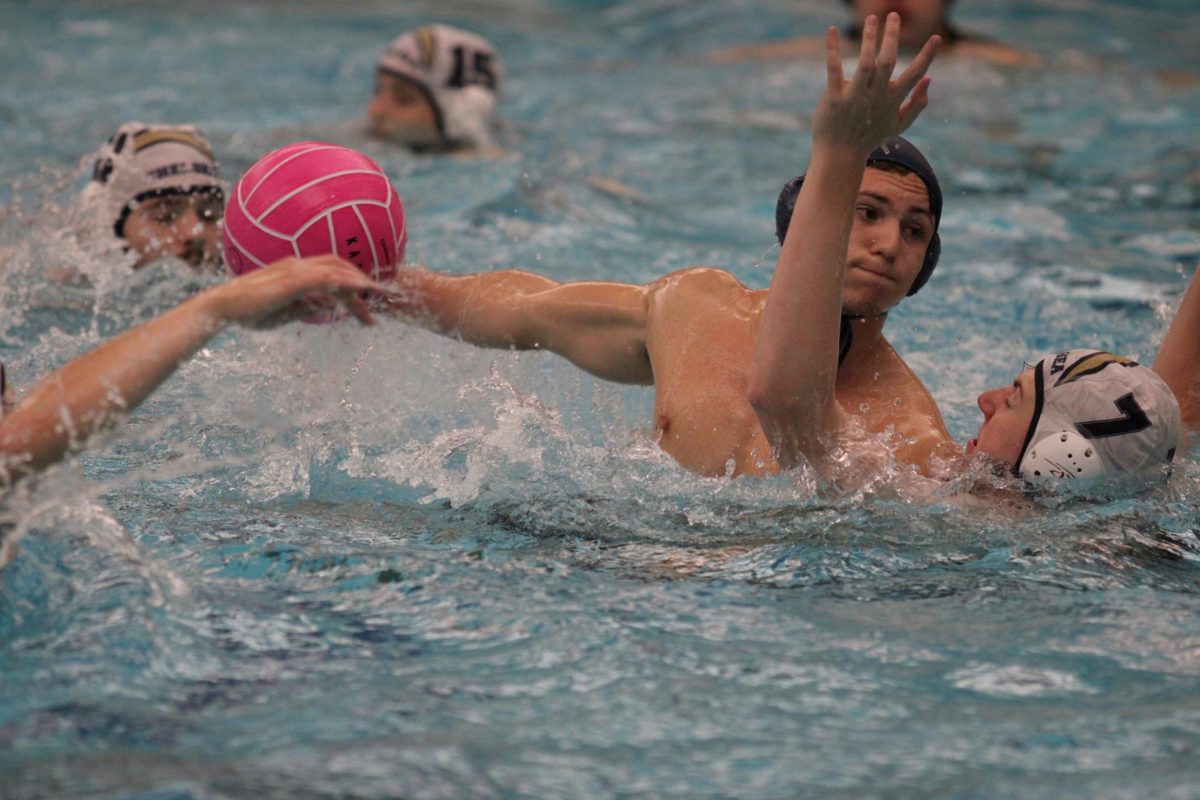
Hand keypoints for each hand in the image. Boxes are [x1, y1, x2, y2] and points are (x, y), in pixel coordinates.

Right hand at [204, 255, 382, 327]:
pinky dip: (348, 281)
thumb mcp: (285, 313)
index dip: (351, 284)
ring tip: (378, 296)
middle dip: (361, 283)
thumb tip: (325, 309)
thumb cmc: (248, 312)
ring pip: (337, 271)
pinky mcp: (294, 279)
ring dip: (360, 283)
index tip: (367, 302)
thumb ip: (305, 307)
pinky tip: (363, 290)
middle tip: (379, 301)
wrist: (223, 308)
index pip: (330, 273)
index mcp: (295, 271)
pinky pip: (328, 277)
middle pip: (338, 269)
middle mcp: (298, 266)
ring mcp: (296, 270)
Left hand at [813, 13, 939, 155]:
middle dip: (892, 37)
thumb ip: (918, 104)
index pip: (915, 74)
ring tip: (872, 18)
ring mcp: (854, 96)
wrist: (840, 155)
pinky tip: (832, 30)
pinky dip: (832, 49)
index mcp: (892, 100)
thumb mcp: (899, 125)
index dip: (927, 56)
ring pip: (865, 63)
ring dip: (869, 39)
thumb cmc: (870, 137)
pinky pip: (833, 68)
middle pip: (888, 62)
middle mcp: (875, 96)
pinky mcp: (834, 97)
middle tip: (893, 15)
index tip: (937, 38)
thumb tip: (930, 78)